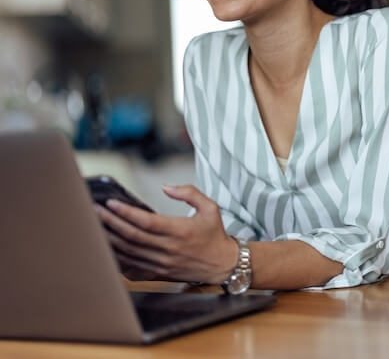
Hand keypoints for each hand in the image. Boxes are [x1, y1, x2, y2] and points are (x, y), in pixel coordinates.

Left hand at [94, 185, 237, 283]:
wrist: (223, 265)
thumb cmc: (215, 235)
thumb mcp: (210, 208)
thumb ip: (189, 193)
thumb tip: (166, 186)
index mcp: (180, 231)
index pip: (146, 221)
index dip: (126, 212)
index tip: (111, 203)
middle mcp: (168, 249)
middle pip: (132, 236)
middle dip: (110, 223)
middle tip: (94, 211)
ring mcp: (162, 264)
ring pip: (129, 252)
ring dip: (110, 239)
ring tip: (95, 227)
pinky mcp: (159, 274)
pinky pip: (132, 268)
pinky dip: (117, 260)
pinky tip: (106, 250)